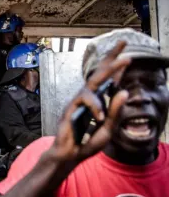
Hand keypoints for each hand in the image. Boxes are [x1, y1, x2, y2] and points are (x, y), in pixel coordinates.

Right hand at [47, 41, 130, 162]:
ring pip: (94, 80)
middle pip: (99, 73)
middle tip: (123, 41)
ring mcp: (79, 101)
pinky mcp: (71, 108)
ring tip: (125, 61)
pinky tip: (100, 116)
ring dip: (111, 69)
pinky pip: (84, 100)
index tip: (126, 51)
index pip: (108, 81)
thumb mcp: (108, 128)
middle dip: (111, 57)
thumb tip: (123, 91)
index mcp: (98, 102)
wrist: (70, 155)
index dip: (116, 67)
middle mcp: (88, 98)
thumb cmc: (87, 142)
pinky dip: (95, 106)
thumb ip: (116, 111)